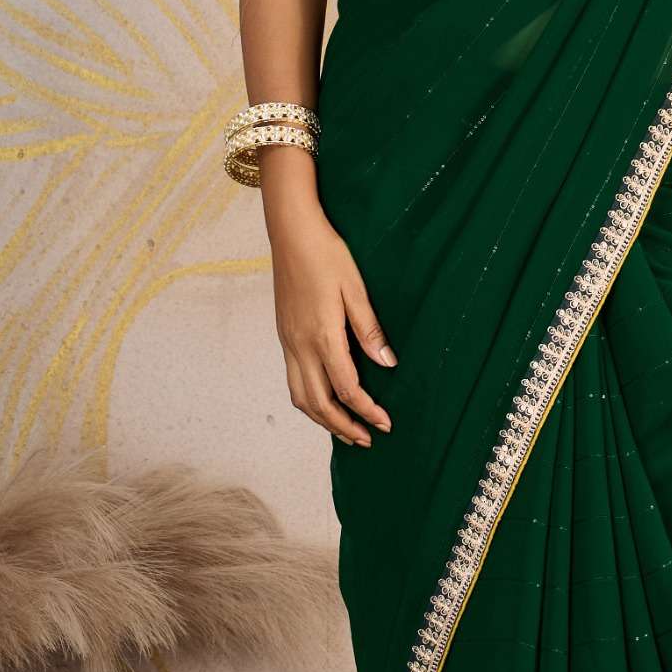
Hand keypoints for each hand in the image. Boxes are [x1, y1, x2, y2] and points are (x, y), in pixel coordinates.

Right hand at [266, 192, 396, 446]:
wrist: (291, 232)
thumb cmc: (327, 254)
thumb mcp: (356, 288)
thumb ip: (369, 329)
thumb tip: (388, 364)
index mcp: (322, 336)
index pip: (346, 389)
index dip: (367, 411)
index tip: (385, 423)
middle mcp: (300, 345)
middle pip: (319, 403)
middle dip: (343, 427)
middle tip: (367, 439)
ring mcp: (288, 342)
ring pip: (300, 396)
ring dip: (323, 419)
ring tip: (346, 430)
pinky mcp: (284, 335)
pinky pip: (293, 380)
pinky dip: (309, 400)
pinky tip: (325, 401)